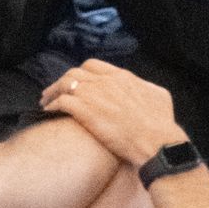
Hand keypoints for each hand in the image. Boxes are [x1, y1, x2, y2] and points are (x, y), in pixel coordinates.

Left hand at [41, 58, 185, 168]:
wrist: (157, 141)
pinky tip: (48, 112)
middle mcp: (105, 81)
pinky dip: (52, 105)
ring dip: (53, 92)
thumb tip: (140, 87)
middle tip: (54, 91)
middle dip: (62, 81)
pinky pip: (61, 102)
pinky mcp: (84, 110)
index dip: (80, 73)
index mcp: (122, 76)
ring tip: (46, 101)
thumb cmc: (162, 124)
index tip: (75, 81)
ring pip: (64, 84)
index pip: (93, 66)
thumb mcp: (159, 96)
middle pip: (75, 73)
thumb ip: (144, 87)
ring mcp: (93, 94)